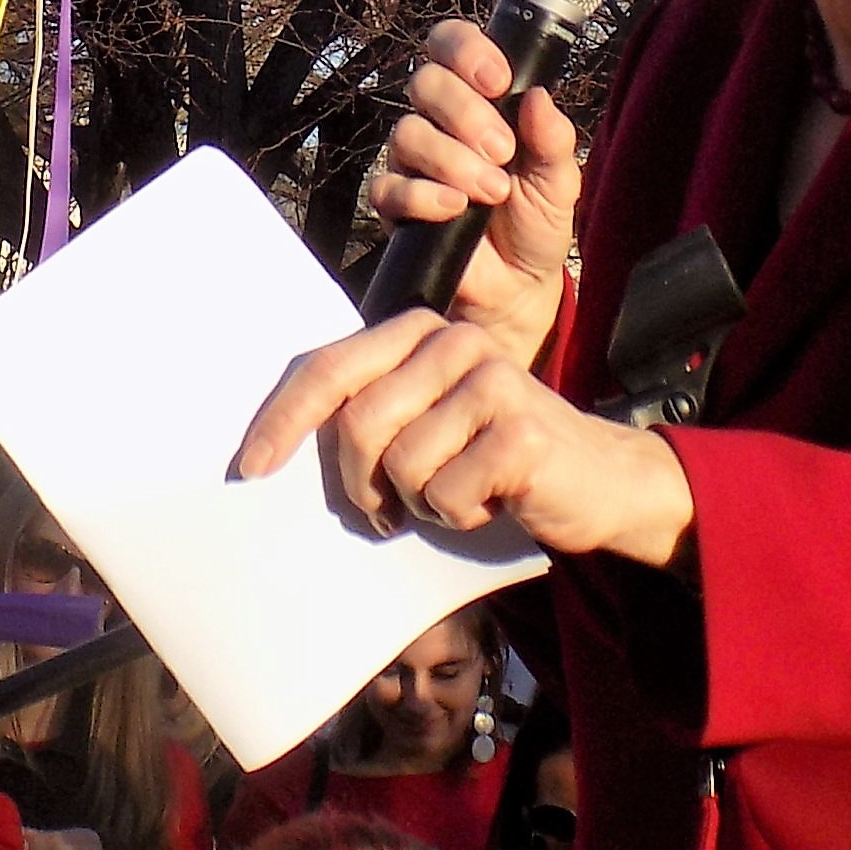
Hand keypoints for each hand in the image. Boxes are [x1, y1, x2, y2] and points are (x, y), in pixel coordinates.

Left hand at [233, 308, 693, 568]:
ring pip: (401, 466)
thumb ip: (371, 415)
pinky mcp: (522, 431)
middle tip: (387, 513)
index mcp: (419, 333)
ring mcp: (494, 382)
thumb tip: (274, 449)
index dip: (282, 419)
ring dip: (418, 504)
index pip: (329, 368)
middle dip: (361, 486)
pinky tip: (493, 502)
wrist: (599, 481)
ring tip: (456, 495)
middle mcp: (454, 342)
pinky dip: (460, 516)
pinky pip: (446, 494)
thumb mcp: (426, 423)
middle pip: (357, 424)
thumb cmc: (493, 459)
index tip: (251, 467)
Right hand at [366, 19, 581, 368]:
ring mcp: (413, 162)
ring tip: (492, 192)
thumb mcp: (560, 179)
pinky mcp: (396, 205)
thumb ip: (553, 138)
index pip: (450, 45)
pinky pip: (389, 187)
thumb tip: (538, 97)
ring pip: (408, 133)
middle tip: (503, 151)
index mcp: (479, 99)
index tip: (498, 80)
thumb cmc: (536, 221)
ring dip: (453, 160)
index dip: (466, 50)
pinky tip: (456, 208)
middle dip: (466, 113)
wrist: (519, 285)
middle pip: (425, 82)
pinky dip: (424, 195)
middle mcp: (439, 122)